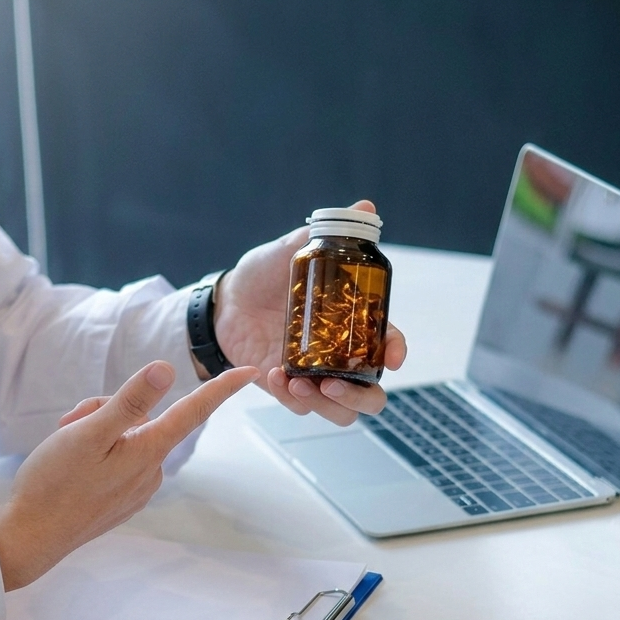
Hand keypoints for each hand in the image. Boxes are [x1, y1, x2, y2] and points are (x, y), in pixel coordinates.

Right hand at [0, 359, 257, 589]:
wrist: (30, 538)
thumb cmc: (54, 483)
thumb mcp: (88, 432)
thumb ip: (129, 401)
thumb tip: (166, 370)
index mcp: (148, 452)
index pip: (193, 411)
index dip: (221, 387)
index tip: (251, 371)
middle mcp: (151, 471)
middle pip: (142, 418)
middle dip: (106, 409)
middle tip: (68, 424)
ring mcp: (137, 488)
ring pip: (126, 437)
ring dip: (96, 431)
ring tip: (64, 446)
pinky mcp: (121, 500)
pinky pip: (117, 460)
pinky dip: (95, 453)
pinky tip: (71, 468)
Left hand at [212, 200, 406, 426]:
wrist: (224, 301)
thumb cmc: (263, 275)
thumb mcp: (291, 251)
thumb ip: (324, 235)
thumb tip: (364, 207)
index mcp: (351, 324)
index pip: (387, 344)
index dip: (396, 351)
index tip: (393, 358)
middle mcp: (340, 356)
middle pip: (371, 394)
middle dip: (361, 397)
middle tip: (334, 384)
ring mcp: (315, 375)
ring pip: (341, 413)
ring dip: (327, 406)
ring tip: (299, 384)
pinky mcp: (288, 388)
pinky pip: (300, 408)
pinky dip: (291, 399)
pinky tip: (274, 375)